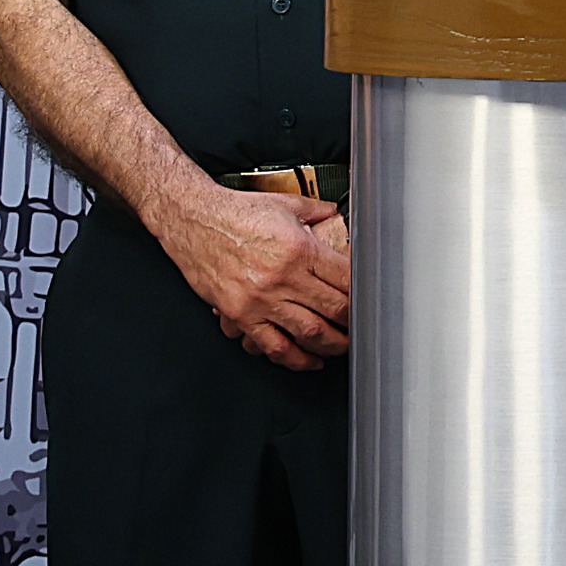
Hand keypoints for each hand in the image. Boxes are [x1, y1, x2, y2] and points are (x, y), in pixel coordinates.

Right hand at [148, 185, 352, 371]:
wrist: (194, 220)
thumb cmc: (237, 213)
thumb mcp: (288, 205)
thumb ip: (318, 213)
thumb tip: (337, 215)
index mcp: (301, 249)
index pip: (346, 280)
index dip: (363, 294)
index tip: (371, 301)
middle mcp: (283, 277)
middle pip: (333, 309)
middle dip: (353, 324)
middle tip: (362, 329)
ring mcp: (261, 299)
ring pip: (307, 333)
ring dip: (330, 345)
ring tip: (342, 348)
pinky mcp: (241, 314)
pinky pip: (271, 344)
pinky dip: (293, 358)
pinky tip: (307, 360)